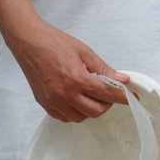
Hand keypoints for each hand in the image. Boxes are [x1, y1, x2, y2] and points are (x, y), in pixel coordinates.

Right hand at [9, 22, 129, 121]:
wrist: (28, 42)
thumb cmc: (53, 42)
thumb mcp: (83, 51)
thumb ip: (103, 68)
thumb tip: (122, 79)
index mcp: (77, 79)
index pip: (107, 94)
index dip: (123, 97)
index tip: (131, 97)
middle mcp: (65, 94)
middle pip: (96, 111)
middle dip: (106, 103)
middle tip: (106, 92)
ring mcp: (53, 101)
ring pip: (81, 117)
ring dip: (90, 108)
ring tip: (88, 93)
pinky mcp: (45, 104)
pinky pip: (65, 117)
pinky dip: (74, 112)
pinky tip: (75, 99)